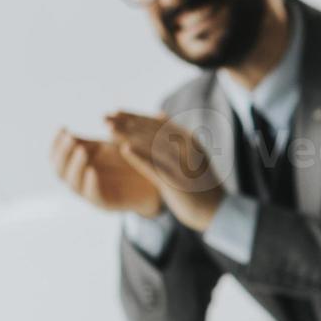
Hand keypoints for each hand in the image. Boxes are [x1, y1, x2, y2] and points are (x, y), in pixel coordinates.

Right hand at [50, 129, 162, 216]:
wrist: (157, 181)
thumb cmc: (131, 161)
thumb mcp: (112, 147)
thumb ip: (95, 140)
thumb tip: (79, 126)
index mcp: (79, 165)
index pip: (57, 156)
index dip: (56, 143)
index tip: (62, 128)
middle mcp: (81, 181)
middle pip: (60, 170)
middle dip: (63, 153)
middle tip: (70, 139)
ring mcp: (92, 193)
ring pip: (73, 184)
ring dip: (75, 166)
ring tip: (81, 150)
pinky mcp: (106, 204)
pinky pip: (93, 196)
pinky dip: (90, 184)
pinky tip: (92, 171)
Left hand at [105, 111, 223, 232]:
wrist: (217, 209)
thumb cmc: (199, 182)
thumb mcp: (190, 152)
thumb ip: (175, 134)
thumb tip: (159, 114)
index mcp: (189, 140)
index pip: (158, 123)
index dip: (135, 116)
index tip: (115, 111)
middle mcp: (187, 148)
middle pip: (152, 131)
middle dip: (127, 123)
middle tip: (104, 118)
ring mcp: (182, 165)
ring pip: (151, 146)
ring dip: (128, 135)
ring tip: (108, 129)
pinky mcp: (177, 182)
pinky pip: (155, 167)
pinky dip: (139, 157)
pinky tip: (124, 149)